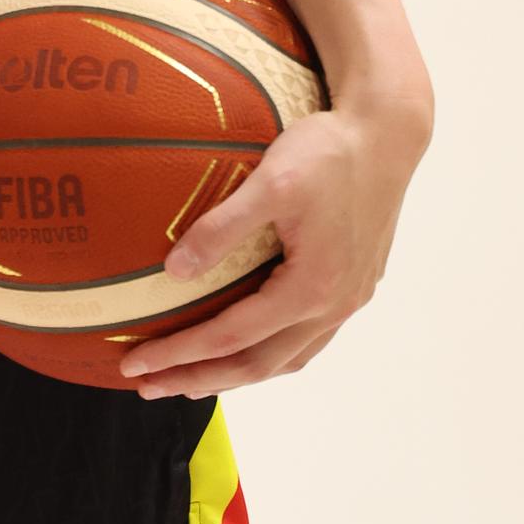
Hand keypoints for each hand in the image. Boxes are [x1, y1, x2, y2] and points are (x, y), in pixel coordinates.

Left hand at [118, 84, 431, 397]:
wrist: (388, 136)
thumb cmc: (329, 153)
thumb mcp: (270, 183)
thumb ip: (221, 228)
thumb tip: (173, 272)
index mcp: (311, 287)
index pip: (230, 337)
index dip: (179, 353)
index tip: (135, 363)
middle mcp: (334, 305)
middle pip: (256, 364)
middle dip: (198, 378)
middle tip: (148, 386)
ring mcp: (348, 300)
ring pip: (285, 359)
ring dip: (234, 374)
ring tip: (189, 378)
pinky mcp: (353, 286)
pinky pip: (306, 341)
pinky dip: (269, 355)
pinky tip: (248, 347)